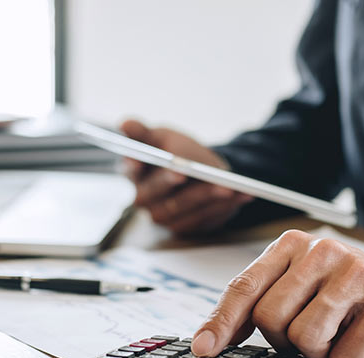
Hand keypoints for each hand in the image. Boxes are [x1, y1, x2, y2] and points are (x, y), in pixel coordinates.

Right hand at [120, 119, 252, 234]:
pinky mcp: (185, 227)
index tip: (142, 160)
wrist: (204, 170)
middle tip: (188, 172)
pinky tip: (239, 196)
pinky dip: (222, 208)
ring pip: (183, 209)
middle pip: (158, 194)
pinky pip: (202, 220)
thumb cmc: (178, 152)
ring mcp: (164, 216)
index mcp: (135, 173)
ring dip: (206, 197)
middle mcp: (145, 199)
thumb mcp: (163, 137)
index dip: (136, 166)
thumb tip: (124, 124)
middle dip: (173, 182)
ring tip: (227, 187)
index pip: (131, 170)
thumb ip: (143, 131)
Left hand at [191, 230, 363, 357]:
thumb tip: (213, 338)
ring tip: (339, 335)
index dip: (221, 322)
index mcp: (292, 245)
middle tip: (310, 335)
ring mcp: (355, 275)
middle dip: (283, 341)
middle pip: (269, 318)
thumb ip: (261, 302)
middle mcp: (322, 252)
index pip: (244, 287)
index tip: (204, 348)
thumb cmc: (345, 294)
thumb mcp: (299, 285)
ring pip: (304, 339)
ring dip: (320, 353)